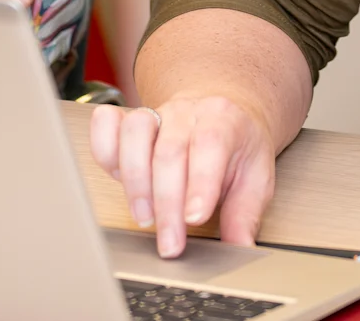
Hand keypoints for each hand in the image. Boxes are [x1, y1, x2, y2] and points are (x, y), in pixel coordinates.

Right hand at [89, 95, 278, 258]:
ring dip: (135, 181)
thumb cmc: (237, 146)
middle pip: (169, 151)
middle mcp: (187, 114)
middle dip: (166, 204)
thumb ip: (245, 213)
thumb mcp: (255, 177)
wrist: (225, 112)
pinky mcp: (130, 120)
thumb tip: (239, 246)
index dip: (200, 183)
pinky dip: (104, 148)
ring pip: (135, 133)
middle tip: (170, 243)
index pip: (210, 144)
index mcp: (224, 121)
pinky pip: (107, 123)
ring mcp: (156, 114)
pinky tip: (116, 176)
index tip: (194, 219)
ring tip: (144, 216)